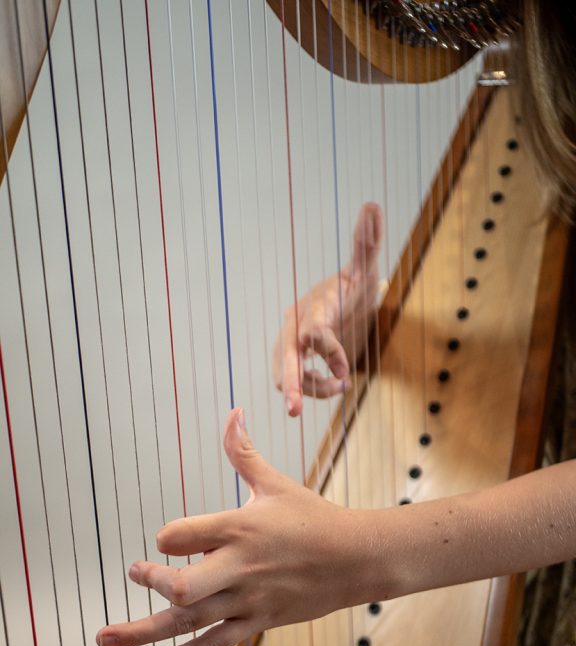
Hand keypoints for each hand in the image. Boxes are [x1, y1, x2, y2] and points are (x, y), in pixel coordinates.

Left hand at [95, 409, 370, 645]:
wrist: (356, 559)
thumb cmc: (313, 517)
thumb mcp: (275, 483)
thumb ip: (243, 452)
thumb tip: (232, 412)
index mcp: (239, 527)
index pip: (181, 536)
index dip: (167, 539)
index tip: (166, 540)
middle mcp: (238, 567)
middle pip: (181, 586)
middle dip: (151, 582)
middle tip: (135, 574)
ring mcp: (247, 600)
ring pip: (188, 622)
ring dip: (141, 633)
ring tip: (103, 637)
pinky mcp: (256, 622)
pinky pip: (212, 645)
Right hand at [273, 202, 382, 416]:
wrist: (329, 302)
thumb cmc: (347, 287)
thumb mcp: (361, 268)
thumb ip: (365, 241)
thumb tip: (371, 204)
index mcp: (313, 308)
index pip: (315, 333)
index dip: (330, 352)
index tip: (346, 374)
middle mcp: (294, 328)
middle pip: (285, 359)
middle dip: (292, 384)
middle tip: (294, 411)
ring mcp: (288, 346)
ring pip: (286, 376)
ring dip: (310, 390)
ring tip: (342, 388)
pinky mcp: (289, 362)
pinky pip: (292, 382)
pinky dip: (310, 391)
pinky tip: (336, 386)